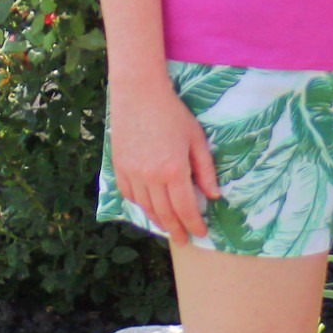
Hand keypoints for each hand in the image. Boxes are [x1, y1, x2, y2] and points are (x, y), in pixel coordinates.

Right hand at [108, 78, 222, 245]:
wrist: (138, 93)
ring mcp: (132, 173)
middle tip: (184, 240)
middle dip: (176, 229)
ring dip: (158, 221)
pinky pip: (129, 195)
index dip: (194, 224)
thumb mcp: (197, 139)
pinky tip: (149, 209)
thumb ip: (205, 169)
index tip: (201, 233)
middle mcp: (151, 177)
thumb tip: (214, 195)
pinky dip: (140, 206)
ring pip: (146, 207)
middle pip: (164, 213)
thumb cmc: (173, 113)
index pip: (186, 208)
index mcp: (174, 170)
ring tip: (169, 228)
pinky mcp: (119, 167)